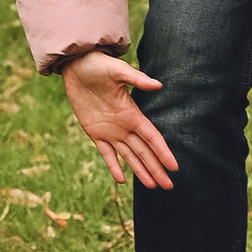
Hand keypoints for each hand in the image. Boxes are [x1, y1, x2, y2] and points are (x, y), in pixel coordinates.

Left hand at [61, 49, 178, 191]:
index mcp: (132, 113)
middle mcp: (124, 125)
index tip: (174, 167)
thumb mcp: (117, 70)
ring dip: (140, 171)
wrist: (76, 65)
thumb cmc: (98, 65)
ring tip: (153, 186)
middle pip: (144, 152)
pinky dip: (113, 166)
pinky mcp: (94, 132)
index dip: (163, 152)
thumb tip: (158, 85)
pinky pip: (106, 153)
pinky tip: (121, 180)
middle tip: (169, 186)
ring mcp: (110, 130)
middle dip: (157, 169)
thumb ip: (137, 79)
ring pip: (129, 156)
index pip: (152, 137)